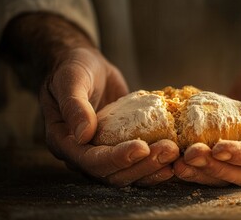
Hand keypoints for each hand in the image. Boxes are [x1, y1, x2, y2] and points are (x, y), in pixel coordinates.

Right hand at [40, 47, 179, 185]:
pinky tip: (175, 156)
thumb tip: (83, 135)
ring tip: (175, 154)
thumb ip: (74, 106)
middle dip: (142, 165)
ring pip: (129, 173)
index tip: (142, 148)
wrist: (86, 66)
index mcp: (64, 142)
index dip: (117, 158)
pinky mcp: (120, 146)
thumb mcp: (70, 80)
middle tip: (168, 151)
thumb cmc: (73, 68)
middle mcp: (83, 154)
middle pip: (113, 174)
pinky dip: (156, 162)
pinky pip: (138, 162)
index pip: (91, 161)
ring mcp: (103, 152)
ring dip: (153, 167)